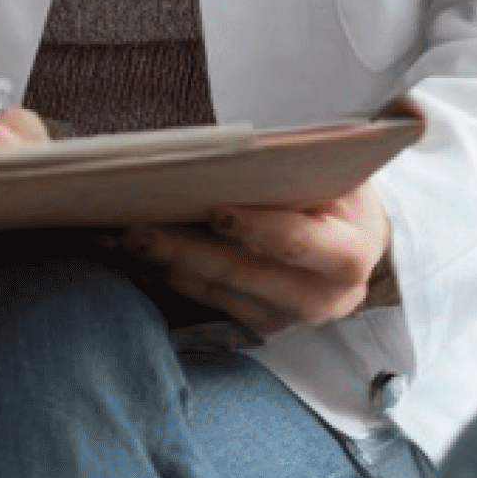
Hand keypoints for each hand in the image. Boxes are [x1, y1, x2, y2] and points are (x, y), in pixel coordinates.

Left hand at [118, 183, 389, 342]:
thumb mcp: (336, 175)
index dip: (253, 227)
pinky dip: (169, 273)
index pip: (295, 243)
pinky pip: (203, 299)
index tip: (212, 207)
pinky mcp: (255, 328)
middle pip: (240, 272)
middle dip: (185, 247)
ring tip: (121, 233)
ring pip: (213, 289)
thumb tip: (240, 150)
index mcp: (347, 258)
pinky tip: (138, 250)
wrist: (355, 242)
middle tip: (137, 224)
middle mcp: (319, 300)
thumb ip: (302, 167)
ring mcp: (284, 320)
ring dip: (164, 260)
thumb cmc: (341, 194)